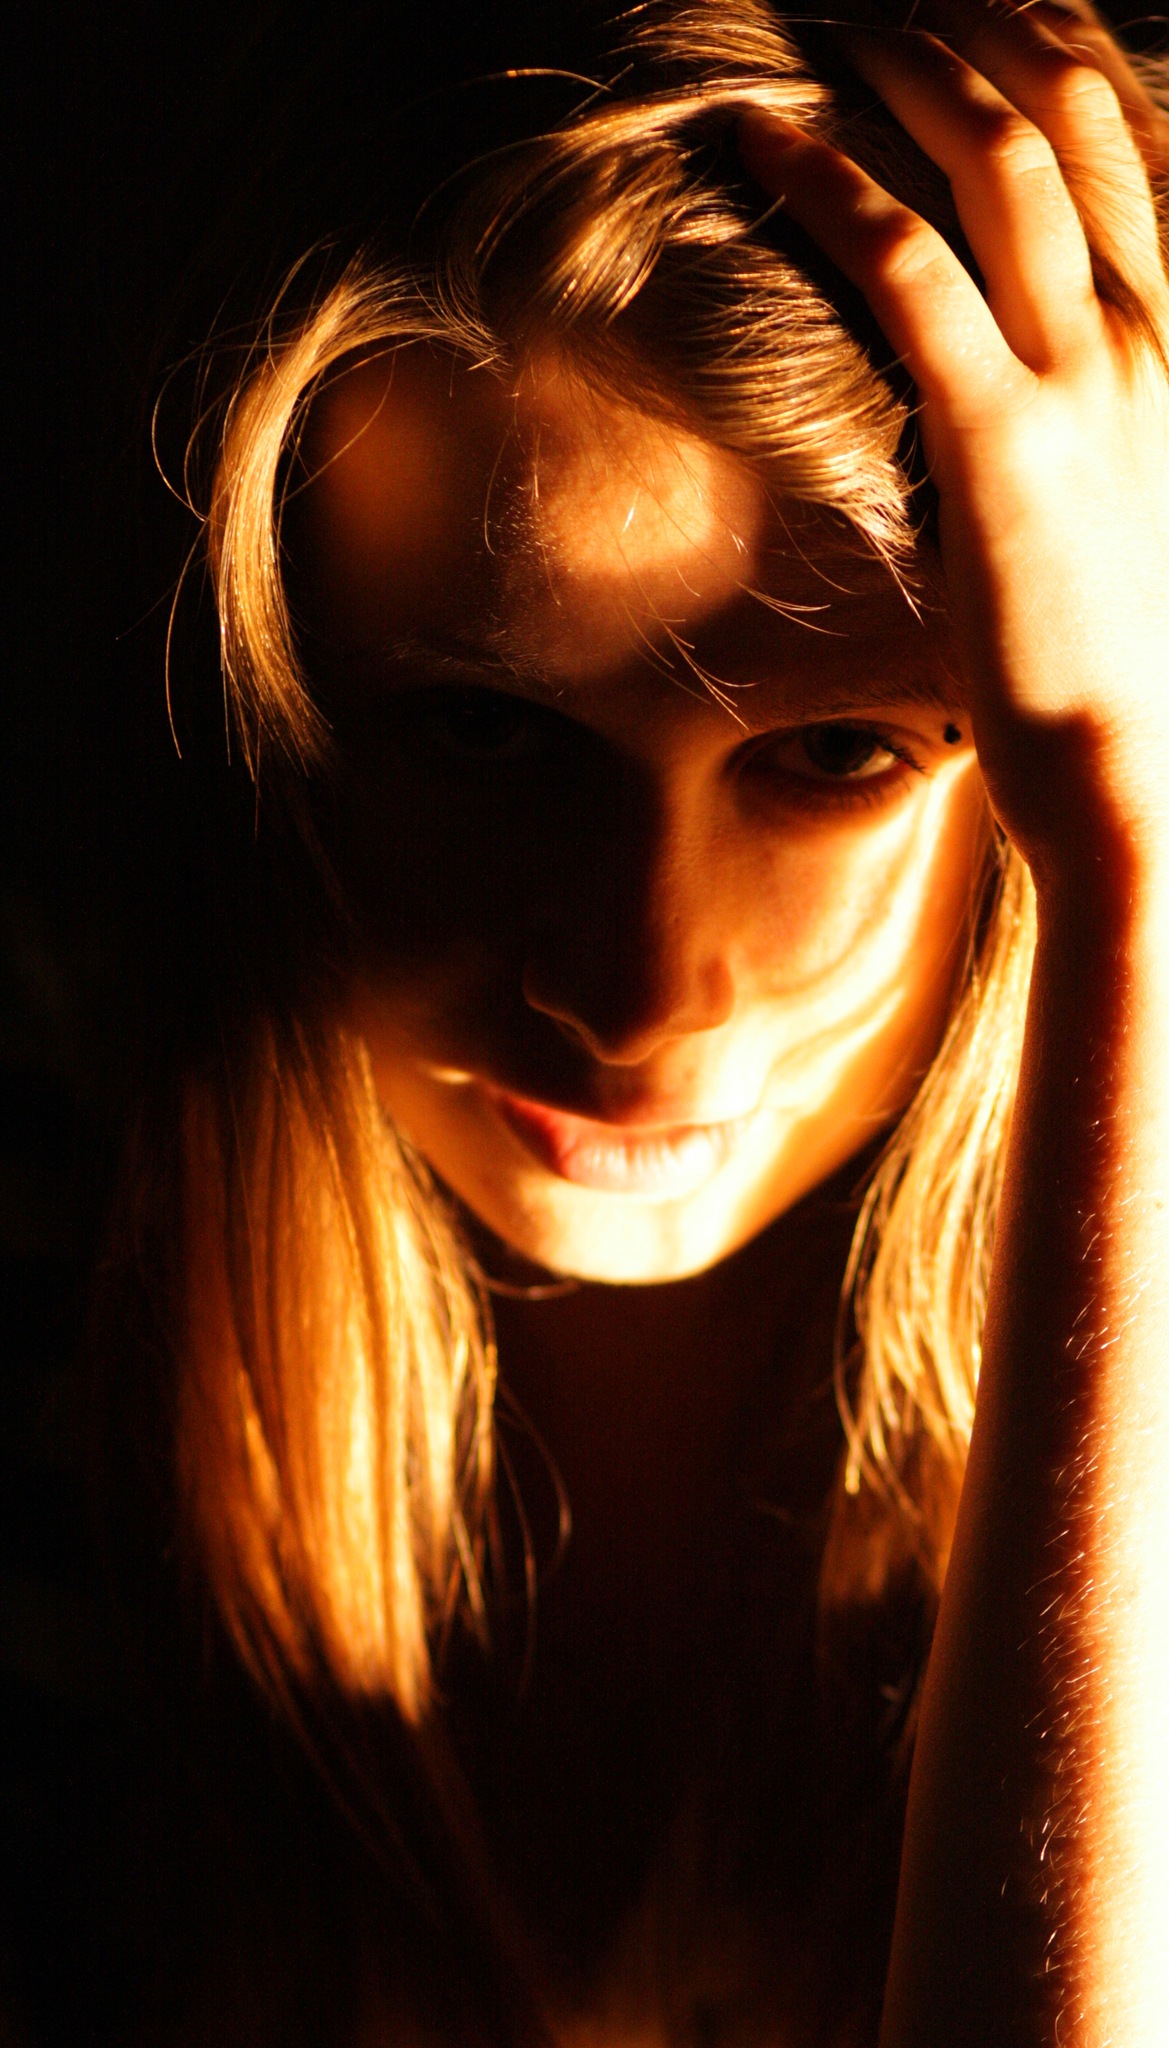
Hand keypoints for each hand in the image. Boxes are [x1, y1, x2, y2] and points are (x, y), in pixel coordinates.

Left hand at [741, 1, 1168, 900]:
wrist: (1129, 754)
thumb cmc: (1106, 641)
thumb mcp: (1113, 485)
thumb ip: (1069, 396)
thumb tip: (975, 350)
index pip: (1130, 135)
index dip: (1052, 44)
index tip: (976, 4)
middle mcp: (1152, 326)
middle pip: (1070, 109)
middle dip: (975, 21)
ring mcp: (1087, 374)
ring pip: (1001, 158)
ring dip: (906, 68)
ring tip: (827, 25)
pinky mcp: (1003, 435)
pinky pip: (912, 270)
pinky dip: (834, 187)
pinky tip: (765, 138)